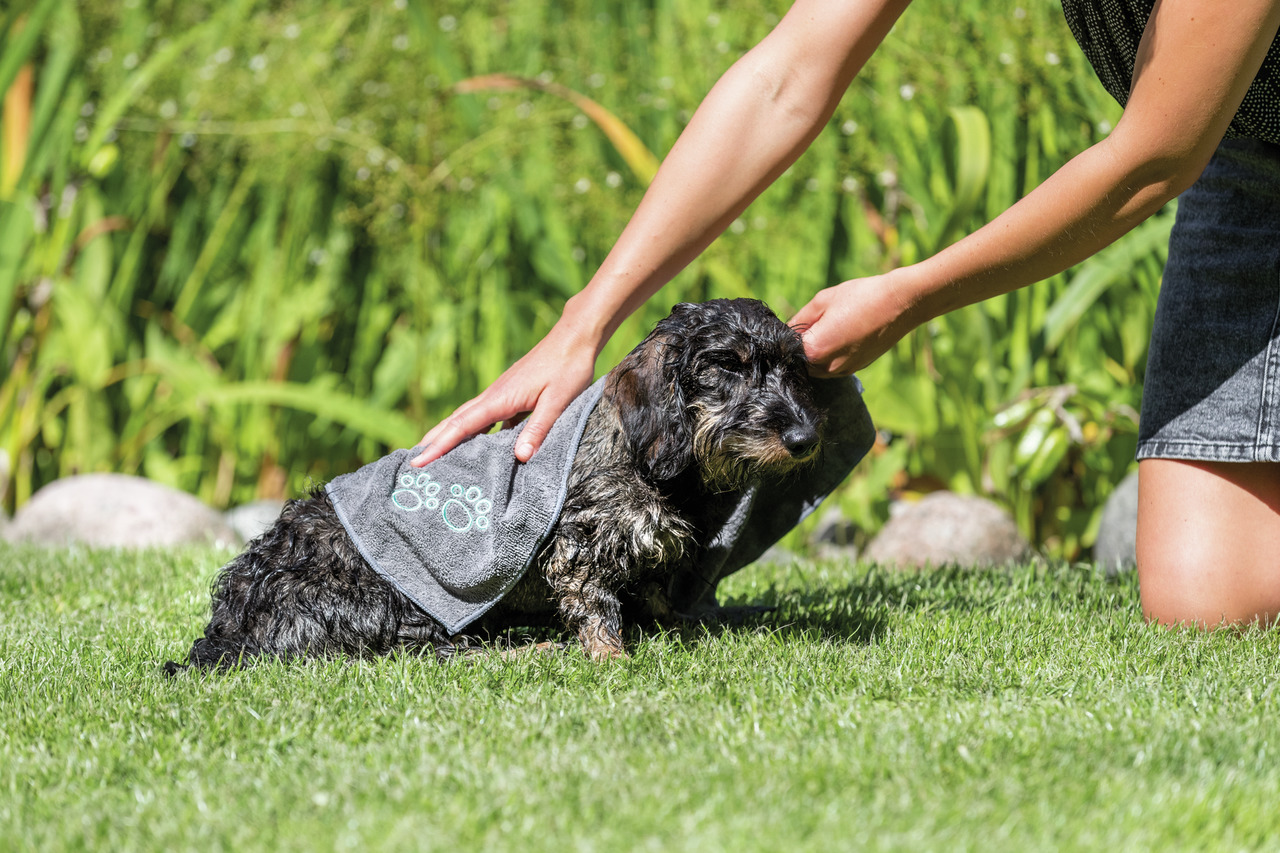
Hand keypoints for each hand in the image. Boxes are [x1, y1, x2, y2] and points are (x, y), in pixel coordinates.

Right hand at [410, 318, 599, 465]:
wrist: (575, 338)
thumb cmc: (568, 368)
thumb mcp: (557, 402)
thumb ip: (538, 429)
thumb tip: (519, 458)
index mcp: (500, 399)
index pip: (462, 426)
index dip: (439, 446)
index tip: (418, 462)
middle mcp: (494, 396)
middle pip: (456, 422)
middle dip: (434, 442)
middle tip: (413, 463)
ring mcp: (501, 394)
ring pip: (468, 419)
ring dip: (450, 436)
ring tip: (435, 456)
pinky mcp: (511, 395)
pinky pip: (486, 419)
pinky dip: (476, 433)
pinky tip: (479, 448)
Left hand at [789, 272, 922, 376]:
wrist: (900, 303)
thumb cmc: (860, 297)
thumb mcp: (822, 301)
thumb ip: (799, 319)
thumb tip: (786, 330)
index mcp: (814, 350)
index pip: (788, 347)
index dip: (788, 334)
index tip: (797, 322)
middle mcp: (827, 367)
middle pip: (801, 361)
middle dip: (802, 345)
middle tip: (814, 323)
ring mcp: (843, 371)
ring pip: (817, 366)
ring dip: (817, 352)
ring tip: (832, 327)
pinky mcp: (856, 369)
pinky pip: (834, 366)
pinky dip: (832, 355)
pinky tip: (843, 335)